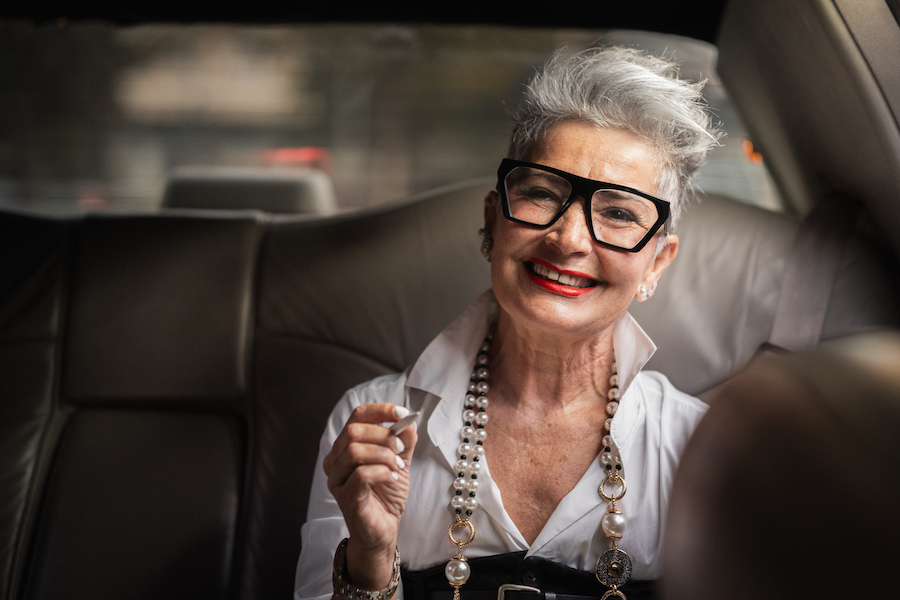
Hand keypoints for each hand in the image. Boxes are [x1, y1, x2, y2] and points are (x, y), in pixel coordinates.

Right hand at [323, 403, 417, 588]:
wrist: (384, 530)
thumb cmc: (386, 494)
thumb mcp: (399, 461)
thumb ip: (403, 441)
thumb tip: (409, 421)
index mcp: (346, 446)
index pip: (356, 416)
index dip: (380, 411)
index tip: (403, 414)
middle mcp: (335, 460)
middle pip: (353, 431)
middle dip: (383, 436)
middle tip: (401, 449)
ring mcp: (337, 480)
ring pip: (354, 451)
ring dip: (383, 455)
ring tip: (398, 467)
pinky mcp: (345, 498)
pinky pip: (361, 475)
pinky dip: (382, 472)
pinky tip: (392, 478)